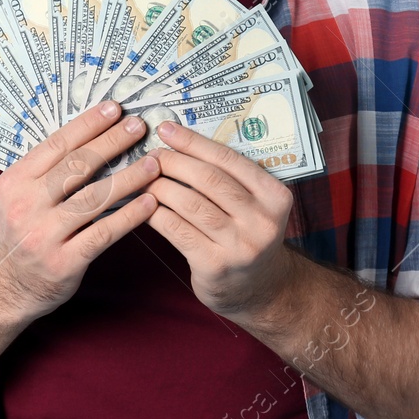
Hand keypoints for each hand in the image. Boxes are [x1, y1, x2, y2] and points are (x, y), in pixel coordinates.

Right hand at [0, 100, 160, 326]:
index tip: (114, 109)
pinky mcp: (63, 262)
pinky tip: (149, 203)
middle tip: (139, 127)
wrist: (7, 284)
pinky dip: (128, 216)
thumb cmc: (23, 231)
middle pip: (76, 167)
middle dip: (111, 143)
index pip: (56, 145)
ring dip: (128, 178)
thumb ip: (48, 171)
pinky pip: (102, 234)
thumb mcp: (21, 195)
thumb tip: (93, 134)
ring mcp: (44, 235)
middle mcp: (26, 205)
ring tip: (154, 164)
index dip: (88, 124)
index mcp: (14, 182)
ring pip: (93, 199)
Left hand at [144, 120, 298, 322]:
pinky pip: (176, 229)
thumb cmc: (247, 235)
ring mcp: (240, 246)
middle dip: (173, 162)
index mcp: (275, 196)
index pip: (229, 159)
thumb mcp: (255, 205)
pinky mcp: (214, 265)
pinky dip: (155, 213)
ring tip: (143, 177)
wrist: (261, 289)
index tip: (167, 129)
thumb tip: (180, 142)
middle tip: (151, 155)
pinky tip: (144, 204)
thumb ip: (231, 178)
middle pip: (208, 179)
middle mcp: (262, 221)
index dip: (193, 142)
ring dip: (160, 186)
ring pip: (189, 203)